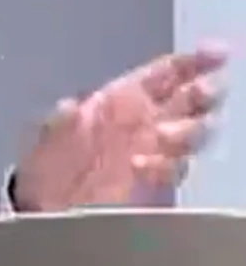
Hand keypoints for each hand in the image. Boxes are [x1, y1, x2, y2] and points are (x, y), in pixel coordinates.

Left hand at [12, 42, 228, 211]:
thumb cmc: (49, 168)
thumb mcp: (52, 133)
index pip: (164, 74)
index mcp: (121, 101)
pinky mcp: (155, 184)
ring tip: (164, 133)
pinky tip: (143, 164)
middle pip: (188, 101)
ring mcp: (153, 153)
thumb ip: (65, 116)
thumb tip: (72, 106)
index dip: (190, 63)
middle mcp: (143, 124)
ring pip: (189, 134)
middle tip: (202, 91)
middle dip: (200, 94)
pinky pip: (172, 170)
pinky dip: (163, 165)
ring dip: (185, 130)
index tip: (215, 53)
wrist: (49, 212)